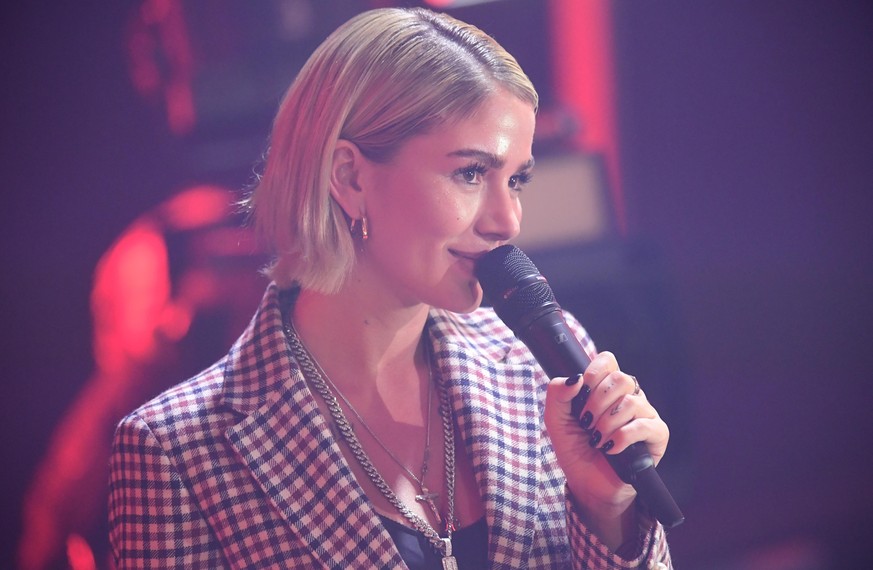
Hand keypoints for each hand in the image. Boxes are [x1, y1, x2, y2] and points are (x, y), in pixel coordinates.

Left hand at [544, 352, 668, 539]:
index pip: (608, 361)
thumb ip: (557, 394)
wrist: (587, 484)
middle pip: (622, 378)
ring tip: (596, 440)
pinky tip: (611, 449)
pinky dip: (623, 437)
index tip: (581, 393)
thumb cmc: (575, 449)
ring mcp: (645, 415)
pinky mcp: (657, 436)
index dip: (594, 372)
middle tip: (586, 421)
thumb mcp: (556, 420)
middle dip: (597, 401)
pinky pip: (646, 425)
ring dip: (607, 423)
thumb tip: (575, 378)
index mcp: (606, 389)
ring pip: (631, 402)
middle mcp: (629, 397)